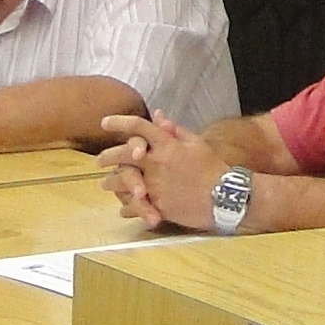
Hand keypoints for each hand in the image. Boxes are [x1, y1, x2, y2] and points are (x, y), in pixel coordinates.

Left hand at [97, 112, 227, 229]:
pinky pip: (135, 207)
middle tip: (99, 160)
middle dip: (107, 156)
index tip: (105, 123)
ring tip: (105, 184)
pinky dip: (128, 207)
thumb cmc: (213, 168)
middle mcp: (157, 163)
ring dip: (112, 183)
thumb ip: (174, 130)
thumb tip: (157, 116)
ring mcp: (156, 186)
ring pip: (124, 182)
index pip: (138, 127)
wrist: (225, 197)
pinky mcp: (158, 206)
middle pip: (123, 155)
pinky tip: (123, 208)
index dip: (119, 122)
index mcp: (167, 145)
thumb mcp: (196, 143)